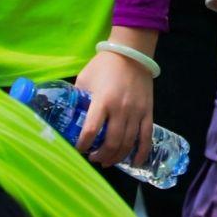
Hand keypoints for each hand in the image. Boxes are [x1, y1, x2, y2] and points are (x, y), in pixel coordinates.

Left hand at [73, 41, 155, 166]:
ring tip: (107, 161)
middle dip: (100, 156)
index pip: (91, 131)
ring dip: (116, 157)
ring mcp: (136, 111)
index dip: (82, 146)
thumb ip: (79, 99)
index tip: (78, 150)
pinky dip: (141, 153)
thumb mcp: (84, 79)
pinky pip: (146, 137)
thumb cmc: (104, 65)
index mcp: (102, 101)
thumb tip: (68, 116)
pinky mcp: (148, 112)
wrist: (132, 53)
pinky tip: (134, 163)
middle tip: (93, 158)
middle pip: (111, 142)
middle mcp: (120, 109)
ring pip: (128, 143)